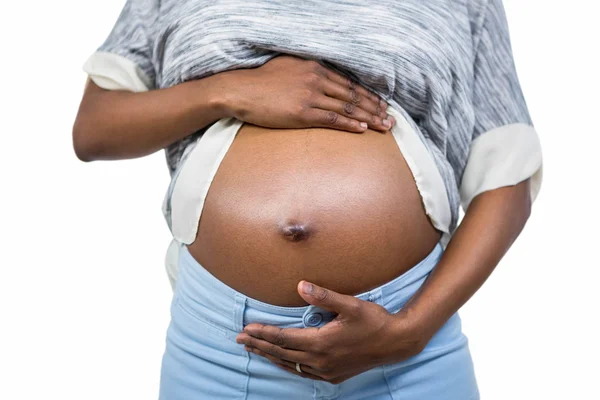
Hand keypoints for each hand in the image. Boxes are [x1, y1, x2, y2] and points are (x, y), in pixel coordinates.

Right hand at [219, 55, 395, 132]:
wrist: (241, 90)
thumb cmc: (261, 81)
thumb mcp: (287, 66)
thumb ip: (307, 70)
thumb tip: (320, 75)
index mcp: (315, 66)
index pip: (349, 82)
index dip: (368, 94)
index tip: (381, 103)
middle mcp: (317, 78)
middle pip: (353, 94)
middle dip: (375, 107)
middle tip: (391, 118)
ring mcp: (311, 95)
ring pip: (347, 107)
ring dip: (369, 117)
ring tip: (384, 126)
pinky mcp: (303, 112)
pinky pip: (333, 119)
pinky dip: (350, 124)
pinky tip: (363, 129)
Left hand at [235, 280, 429, 383]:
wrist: (396, 343)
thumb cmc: (374, 320)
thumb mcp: (350, 305)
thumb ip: (324, 296)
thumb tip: (300, 286)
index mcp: (321, 343)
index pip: (283, 338)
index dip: (263, 333)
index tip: (246, 329)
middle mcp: (320, 361)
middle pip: (281, 353)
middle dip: (259, 345)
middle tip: (240, 339)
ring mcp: (326, 371)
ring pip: (290, 364)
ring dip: (270, 356)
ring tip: (254, 349)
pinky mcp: (333, 376)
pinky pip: (302, 372)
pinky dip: (288, 365)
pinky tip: (282, 361)